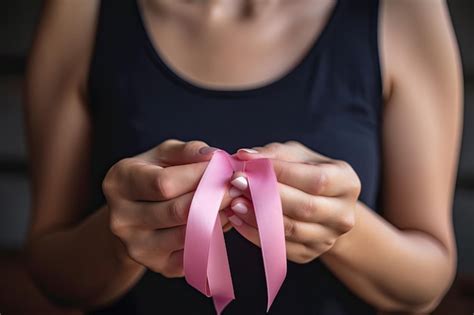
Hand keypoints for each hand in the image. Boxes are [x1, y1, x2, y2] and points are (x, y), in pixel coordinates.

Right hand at [102, 139, 234, 276]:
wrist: (134, 215)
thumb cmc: (152, 176)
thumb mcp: (163, 156)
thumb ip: (186, 151)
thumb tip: (214, 157)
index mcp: (119, 183)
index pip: (164, 184)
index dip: (199, 175)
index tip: (223, 167)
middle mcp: (122, 219)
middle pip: (178, 212)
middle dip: (214, 195)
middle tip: (237, 185)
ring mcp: (138, 247)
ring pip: (189, 234)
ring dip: (218, 216)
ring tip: (232, 200)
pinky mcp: (159, 266)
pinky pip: (196, 253)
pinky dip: (215, 235)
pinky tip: (222, 219)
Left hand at [224, 141, 360, 263]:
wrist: (322, 206)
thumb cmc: (307, 173)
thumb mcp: (297, 156)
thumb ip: (274, 154)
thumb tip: (245, 156)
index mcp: (347, 183)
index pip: (316, 180)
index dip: (282, 174)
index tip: (249, 167)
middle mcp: (343, 214)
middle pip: (305, 208)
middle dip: (267, 195)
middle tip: (236, 184)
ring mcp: (328, 238)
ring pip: (290, 230)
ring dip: (257, 216)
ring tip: (234, 202)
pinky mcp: (309, 254)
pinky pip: (279, 247)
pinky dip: (255, 234)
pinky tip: (238, 220)